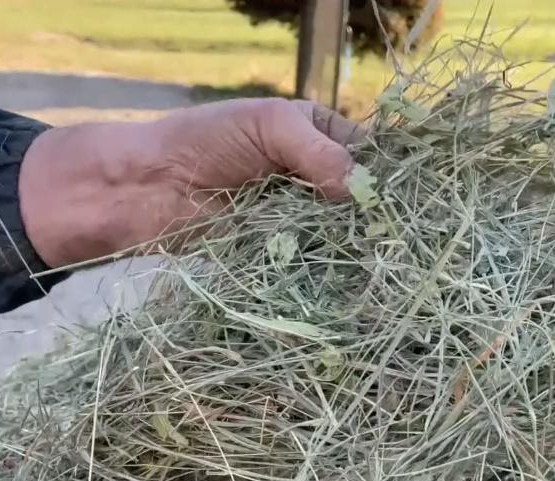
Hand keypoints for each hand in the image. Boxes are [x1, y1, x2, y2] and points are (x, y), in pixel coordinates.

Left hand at [18, 98, 362, 268]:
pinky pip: (315, 262)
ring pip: (343, 234)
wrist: (145, 189)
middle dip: (374, 216)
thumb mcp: (270, 127)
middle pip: (362, 199)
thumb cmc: (204, 141)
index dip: (388, 174)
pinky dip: (327, 269)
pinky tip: (345, 279)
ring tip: (375, 262)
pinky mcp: (282, 252)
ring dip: (353, 247)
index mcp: (319, 134)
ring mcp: (300, 216)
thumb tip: (360, 191)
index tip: (408, 197)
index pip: (371, 154)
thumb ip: (319, 152)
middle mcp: (315, 175)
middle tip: (394, 237)